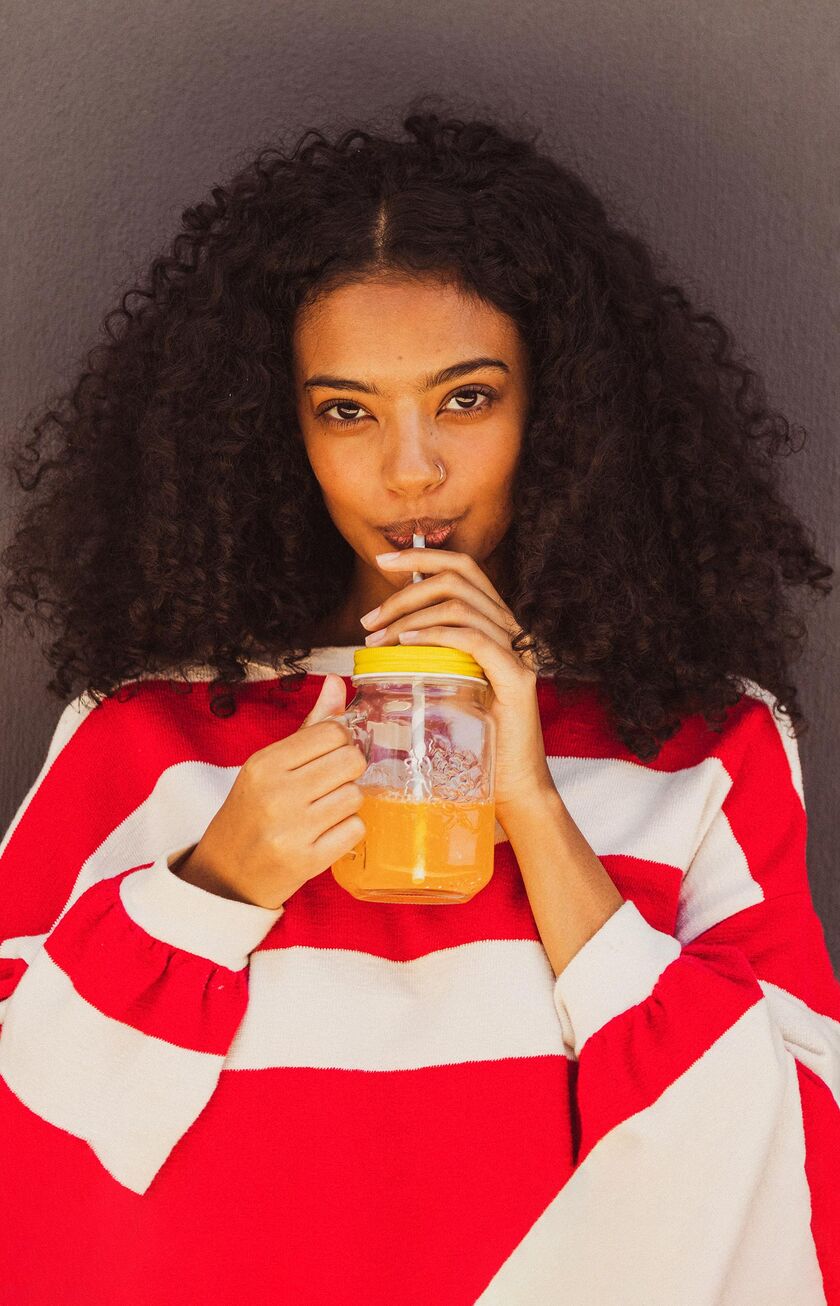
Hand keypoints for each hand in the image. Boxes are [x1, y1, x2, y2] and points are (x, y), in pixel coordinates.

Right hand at [174, 675, 367, 908]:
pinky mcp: (308, 861)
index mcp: (265, 763)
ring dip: (347, 803)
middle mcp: (277, 793)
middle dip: (349, 771)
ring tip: (323, 811)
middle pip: (351, 761)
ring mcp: (292, 829)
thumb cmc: (251, 813)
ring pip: (356, 796)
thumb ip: (309, 726)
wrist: (226, 875)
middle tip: (330, 784)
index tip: (330, 754)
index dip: (342, 741)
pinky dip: (348, 831)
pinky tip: (326, 833)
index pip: (333, 732)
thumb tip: (337, 683)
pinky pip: (356, 830)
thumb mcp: (269, 765)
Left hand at [360, 548, 556, 816]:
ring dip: (410, 615)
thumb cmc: (474, 743)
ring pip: (460, 605)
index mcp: (494, 625)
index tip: (383, 559)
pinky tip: (406, 644)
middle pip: (458, 577)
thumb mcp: (443, 688)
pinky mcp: (517, 678)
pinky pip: (475, 639)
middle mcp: (510, 629)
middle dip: (405, 587)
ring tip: (378, 639)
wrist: (512, 790)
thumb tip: (380, 637)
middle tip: (369, 619)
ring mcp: (517, 652)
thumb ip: (425, 658)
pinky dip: (436, 635)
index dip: (422, 556)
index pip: (462, 568)